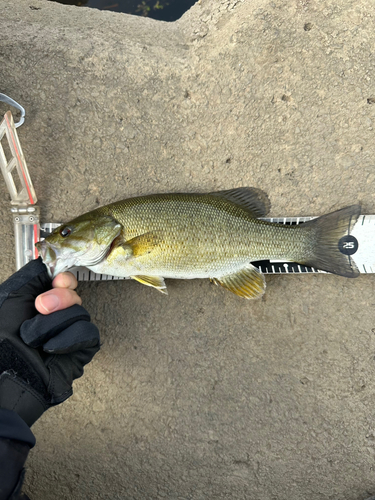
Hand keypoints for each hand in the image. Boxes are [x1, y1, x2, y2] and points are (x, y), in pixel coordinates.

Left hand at [0, 258, 99, 426]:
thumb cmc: (1, 341)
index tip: (57, 281)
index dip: (64, 279)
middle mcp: (56, 317)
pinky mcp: (81, 350)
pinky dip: (67, 340)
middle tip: (40, 308)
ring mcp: (69, 333)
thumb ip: (32, 277)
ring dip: (53, 325)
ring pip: (80, 313)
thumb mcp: (11, 297)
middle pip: (74, 294)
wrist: (6, 376)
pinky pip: (87, 333)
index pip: (64, 282)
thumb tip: (50, 265)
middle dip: (58, 299)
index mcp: (39, 303)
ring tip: (36, 338)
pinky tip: (51, 349)